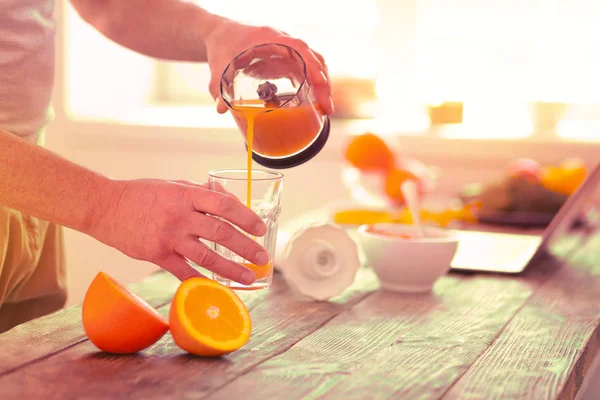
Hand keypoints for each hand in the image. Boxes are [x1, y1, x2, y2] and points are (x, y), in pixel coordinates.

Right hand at [90, 178, 268, 283]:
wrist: (105, 207)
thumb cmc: (141, 194)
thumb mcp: (173, 184)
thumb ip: (199, 192)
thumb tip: (226, 195)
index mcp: (187, 195)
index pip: (224, 205)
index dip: (246, 217)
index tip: (260, 228)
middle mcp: (181, 216)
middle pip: (221, 233)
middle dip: (246, 247)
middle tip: (262, 258)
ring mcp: (169, 237)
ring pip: (207, 256)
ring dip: (231, 269)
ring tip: (248, 278)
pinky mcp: (157, 255)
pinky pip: (184, 272)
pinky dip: (201, 281)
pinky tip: (216, 288)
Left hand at [204, 18, 332, 114]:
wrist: (220, 34)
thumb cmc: (221, 45)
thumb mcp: (218, 66)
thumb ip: (218, 86)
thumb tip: (221, 109)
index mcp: (270, 37)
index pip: (299, 47)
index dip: (312, 64)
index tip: (320, 83)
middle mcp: (283, 41)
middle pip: (313, 58)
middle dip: (323, 83)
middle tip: (326, 106)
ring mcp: (287, 49)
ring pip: (314, 63)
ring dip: (323, 84)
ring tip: (325, 107)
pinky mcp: (286, 58)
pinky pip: (307, 67)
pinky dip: (314, 83)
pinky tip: (316, 100)